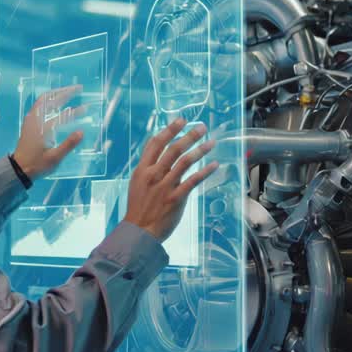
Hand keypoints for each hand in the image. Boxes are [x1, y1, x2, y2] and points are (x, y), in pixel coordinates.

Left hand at [11, 84, 87, 180]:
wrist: (18, 169)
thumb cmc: (37, 165)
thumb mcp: (54, 158)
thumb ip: (68, 144)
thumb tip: (81, 132)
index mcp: (43, 127)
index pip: (63, 115)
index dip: (76, 111)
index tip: (86, 107)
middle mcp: (36, 120)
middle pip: (51, 100)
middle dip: (65, 92)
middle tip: (79, 88)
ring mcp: (31, 119)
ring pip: (44, 100)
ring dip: (56, 93)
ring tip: (68, 91)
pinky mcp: (29, 122)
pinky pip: (39, 104)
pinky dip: (49, 99)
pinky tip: (54, 101)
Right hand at [123, 117, 218, 241]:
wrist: (139, 231)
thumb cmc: (139, 208)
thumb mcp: (137, 184)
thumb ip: (148, 168)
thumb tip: (159, 152)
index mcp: (142, 170)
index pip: (155, 143)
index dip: (169, 130)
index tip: (181, 120)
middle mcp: (153, 175)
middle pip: (173, 149)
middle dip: (189, 135)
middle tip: (201, 127)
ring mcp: (165, 187)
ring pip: (184, 162)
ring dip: (199, 150)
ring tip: (211, 142)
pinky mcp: (176, 198)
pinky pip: (193, 181)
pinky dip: (205, 171)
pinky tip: (214, 164)